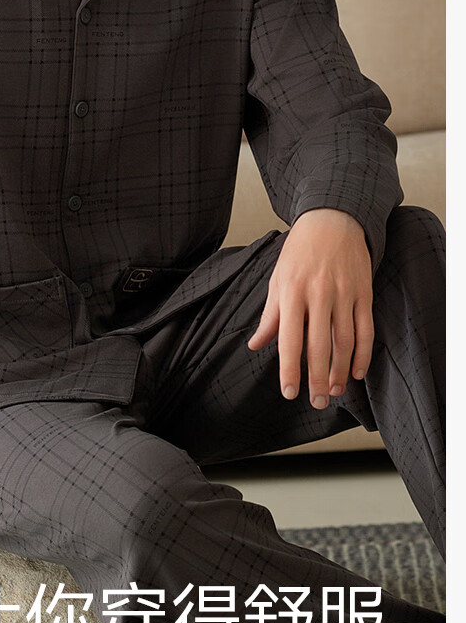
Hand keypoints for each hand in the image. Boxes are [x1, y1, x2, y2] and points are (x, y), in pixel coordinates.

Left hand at [247, 208, 373, 407]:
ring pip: (345, 341)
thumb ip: (270, 315)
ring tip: (333, 392)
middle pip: (319, 346)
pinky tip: (356, 372)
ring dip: (340, 371)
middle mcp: (318, 294)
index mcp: (292, 292)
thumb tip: (255, 345)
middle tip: (315, 402)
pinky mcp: (363, 293)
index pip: (289, 339)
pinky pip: (366, 330)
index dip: (289, 369)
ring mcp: (344, 294)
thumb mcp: (278, 280)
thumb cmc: (299, 252)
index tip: (289, 393)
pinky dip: (363, 354)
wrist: (332, 219)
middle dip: (317, 378)